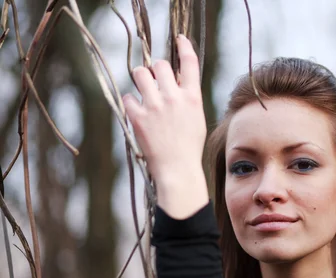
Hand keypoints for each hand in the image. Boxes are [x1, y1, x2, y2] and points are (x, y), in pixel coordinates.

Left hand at [124, 35, 208, 217]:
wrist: (177, 170)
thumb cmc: (189, 147)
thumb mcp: (196, 119)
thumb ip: (188, 98)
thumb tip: (176, 82)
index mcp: (192, 98)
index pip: (189, 62)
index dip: (184, 46)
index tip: (179, 39)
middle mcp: (174, 98)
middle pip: (160, 64)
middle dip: (156, 70)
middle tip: (155, 81)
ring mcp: (155, 107)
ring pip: (140, 74)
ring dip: (141, 80)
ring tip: (144, 93)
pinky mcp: (139, 117)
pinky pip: (128, 98)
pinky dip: (131, 105)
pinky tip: (138, 115)